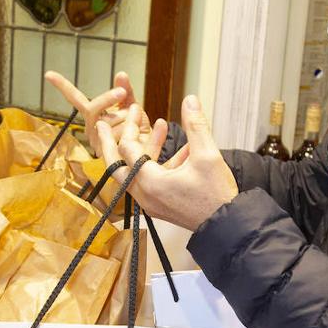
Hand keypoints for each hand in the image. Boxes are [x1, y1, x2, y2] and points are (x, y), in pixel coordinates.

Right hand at [44, 71, 152, 156]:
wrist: (147, 158)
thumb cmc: (137, 132)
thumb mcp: (132, 108)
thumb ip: (126, 92)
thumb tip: (121, 73)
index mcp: (94, 116)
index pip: (76, 100)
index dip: (63, 87)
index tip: (48, 74)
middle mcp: (92, 130)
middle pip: (93, 110)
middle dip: (108, 99)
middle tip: (122, 92)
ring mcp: (99, 144)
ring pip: (112, 125)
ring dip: (131, 120)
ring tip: (141, 125)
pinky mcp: (110, 157)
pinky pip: (125, 138)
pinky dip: (144, 131)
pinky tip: (156, 127)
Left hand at [97, 96, 237, 230]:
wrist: (226, 227)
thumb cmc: (217, 195)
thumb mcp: (208, 155)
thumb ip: (196, 125)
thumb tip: (189, 100)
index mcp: (151, 182)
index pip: (128, 149)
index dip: (131, 125)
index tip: (134, 108)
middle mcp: (144, 195)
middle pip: (115, 166)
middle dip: (109, 144)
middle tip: (101, 125)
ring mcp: (150, 203)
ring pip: (130, 174)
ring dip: (137, 152)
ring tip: (142, 131)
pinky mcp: (159, 206)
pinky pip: (147, 182)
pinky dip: (155, 164)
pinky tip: (178, 150)